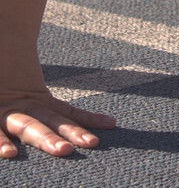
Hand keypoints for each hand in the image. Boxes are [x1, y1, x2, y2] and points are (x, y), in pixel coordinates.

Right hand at [0, 87, 115, 157]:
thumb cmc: (8, 79)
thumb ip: (55, 105)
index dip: (90, 119)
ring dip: (46, 138)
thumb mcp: (29, 90)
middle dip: (71, 133)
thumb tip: (85, 88)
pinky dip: (0, 142)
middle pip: (52, 121)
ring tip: (63, 150)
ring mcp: (7, 112)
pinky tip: (9, 153)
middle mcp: (27, 107)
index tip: (112, 124)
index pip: (69, 112)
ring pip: (29, 126)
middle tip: (92, 143)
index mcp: (39, 101)